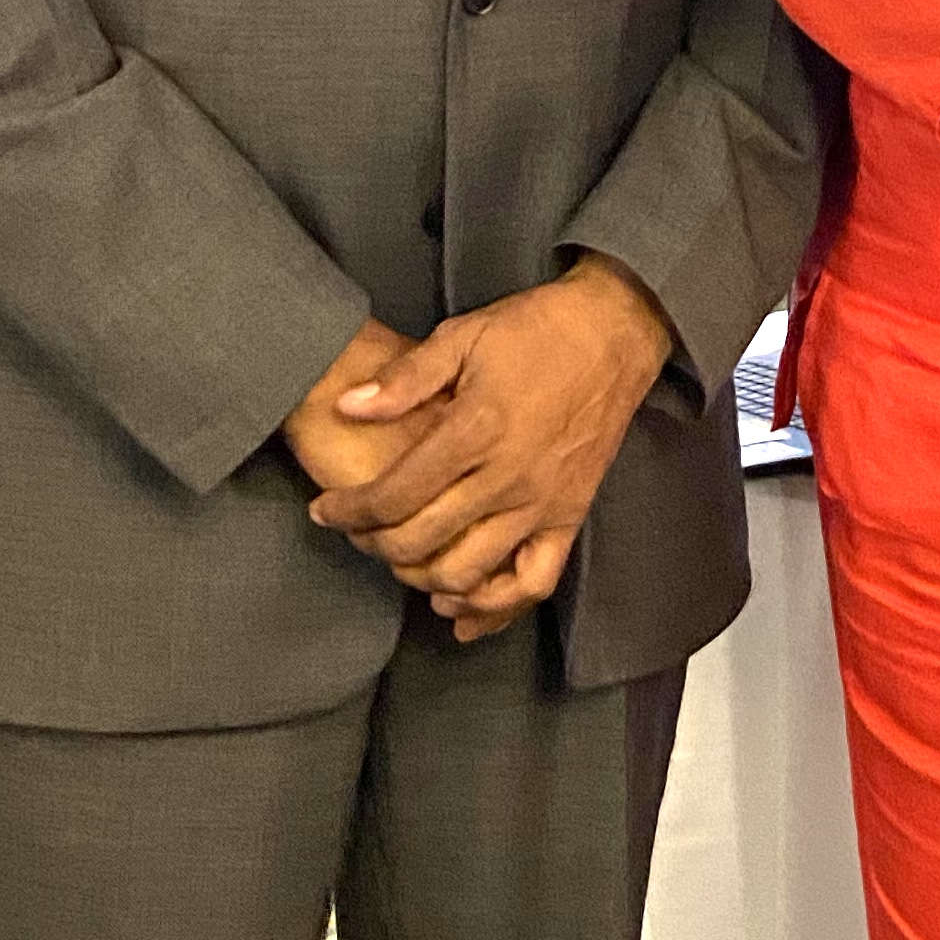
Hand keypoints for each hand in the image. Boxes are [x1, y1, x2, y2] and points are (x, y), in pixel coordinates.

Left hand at [305, 254, 677, 643]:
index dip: (349, 511)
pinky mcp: (570, 516)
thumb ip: (404, 378)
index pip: (395, 493)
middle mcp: (508, 476)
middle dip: (374, 544)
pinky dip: (495, 606)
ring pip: (469, 572)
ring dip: (423, 578)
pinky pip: (533, 581)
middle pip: (422, 540)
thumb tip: (348, 407)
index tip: (324, 510)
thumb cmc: (537, 330)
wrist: (616, 334)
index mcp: (476, 430)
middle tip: (356, 533)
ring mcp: (543, 502)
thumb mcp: (463, 335)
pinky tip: (461, 608)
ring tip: (401, 561)